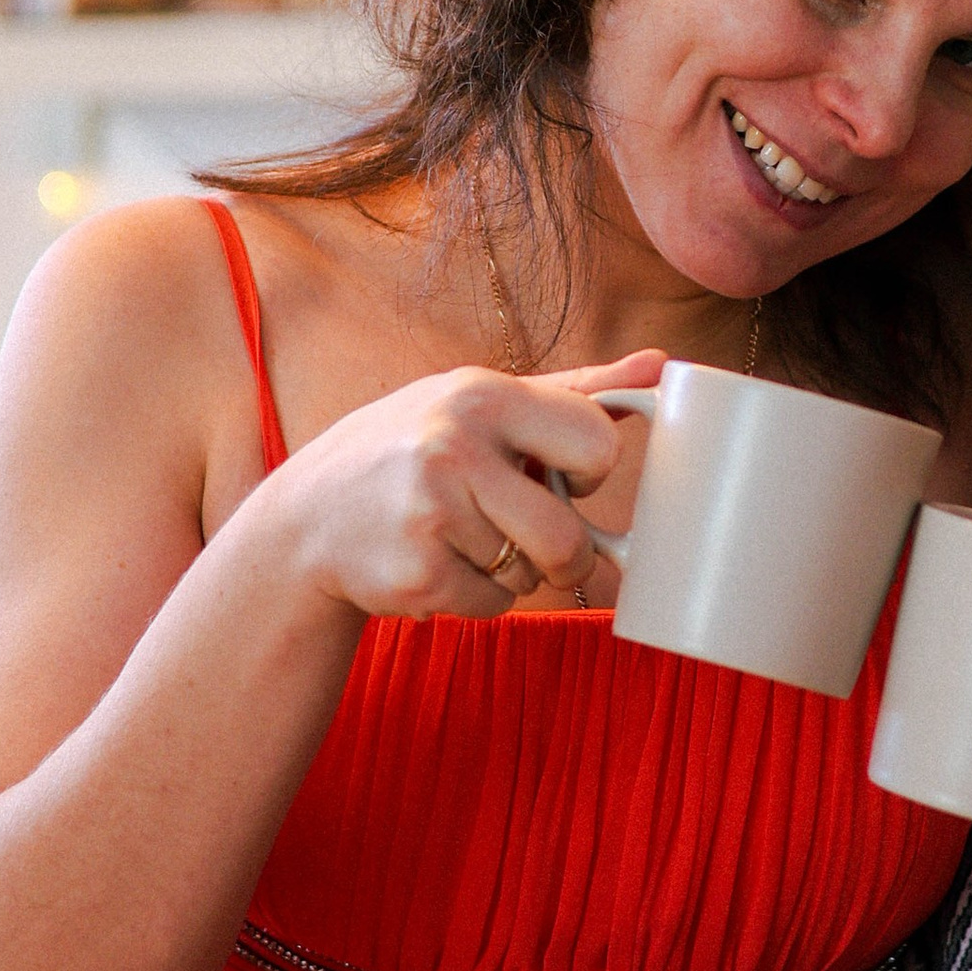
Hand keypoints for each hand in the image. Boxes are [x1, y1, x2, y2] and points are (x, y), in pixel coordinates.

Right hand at [278, 349, 666, 623]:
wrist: (307, 520)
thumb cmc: (414, 450)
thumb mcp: (482, 401)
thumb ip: (578, 389)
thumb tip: (664, 366)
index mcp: (482, 394)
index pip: (598, 441)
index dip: (591, 468)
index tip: (564, 470)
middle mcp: (454, 448)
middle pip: (568, 537)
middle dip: (567, 553)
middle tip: (538, 539)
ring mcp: (431, 515)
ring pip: (530, 573)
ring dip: (511, 568)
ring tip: (461, 535)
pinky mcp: (418, 576)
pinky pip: (495, 604)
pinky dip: (479, 595)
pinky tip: (436, 561)